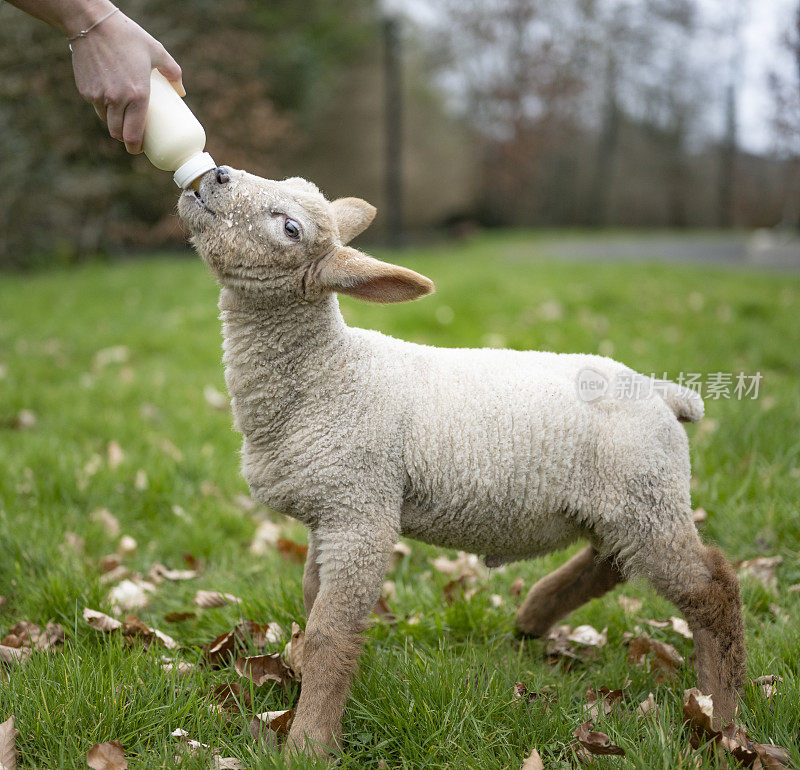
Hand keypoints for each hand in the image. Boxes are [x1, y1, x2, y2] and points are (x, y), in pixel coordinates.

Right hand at [70, 10, 183, 153]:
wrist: (91, 22)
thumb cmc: (128, 36)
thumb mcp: (157, 51)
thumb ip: (173, 71)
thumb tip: (182, 91)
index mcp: (138, 95)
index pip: (134, 134)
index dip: (136, 146)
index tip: (139, 149)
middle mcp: (117, 100)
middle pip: (119, 134)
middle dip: (125, 139)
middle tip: (132, 138)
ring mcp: (98, 96)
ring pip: (107, 122)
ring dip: (114, 124)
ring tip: (123, 118)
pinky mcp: (85, 90)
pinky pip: (96, 106)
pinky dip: (103, 108)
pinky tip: (108, 99)